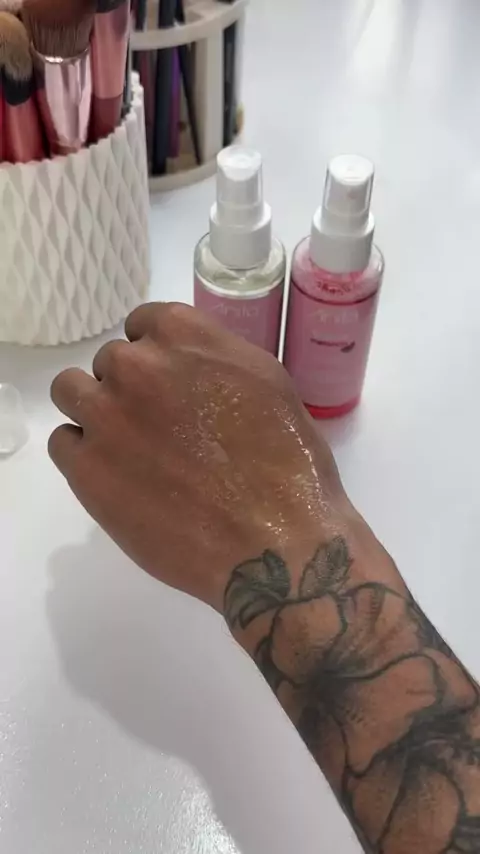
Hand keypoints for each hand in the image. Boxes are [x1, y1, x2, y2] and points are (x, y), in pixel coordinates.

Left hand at [49, 303, 350, 612]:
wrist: (272, 540)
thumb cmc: (288, 463)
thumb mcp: (266, 383)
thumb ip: (214, 360)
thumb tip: (184, 367)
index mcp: (183, 336)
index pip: (141, 323)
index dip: (153, 354)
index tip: (168, 384)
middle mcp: (135, 365)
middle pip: (109, 361)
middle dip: (131, 388)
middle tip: (160, 429)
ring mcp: (104, 415)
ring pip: (71, 391)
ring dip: (94, 412)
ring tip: (127, 448)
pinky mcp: (85, 467)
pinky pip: (62, 442)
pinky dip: (83, 454)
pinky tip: (116, 477)